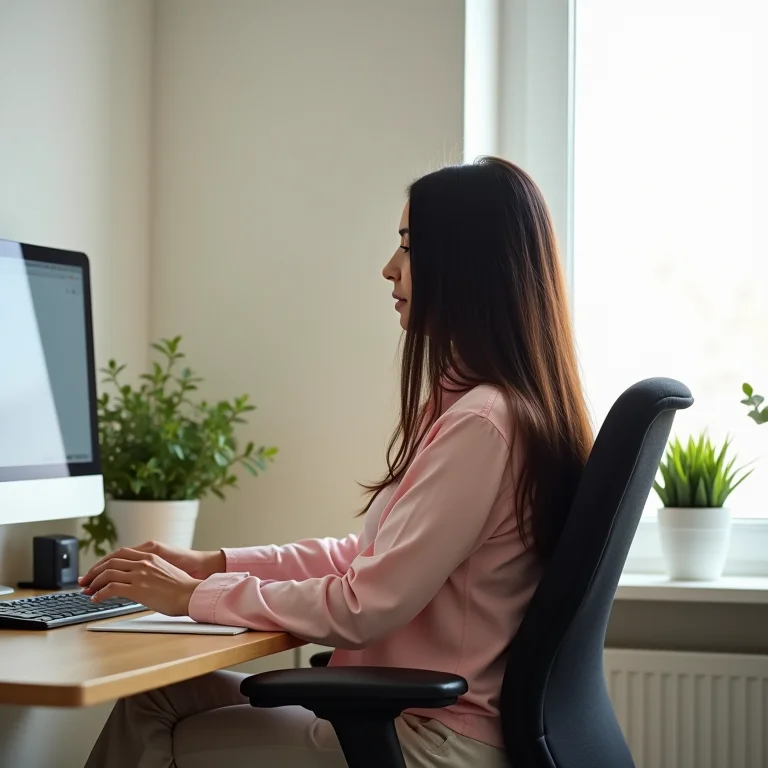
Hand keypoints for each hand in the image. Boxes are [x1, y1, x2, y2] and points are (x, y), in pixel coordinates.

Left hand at [80, 548, 201, 614]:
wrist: (191, 594)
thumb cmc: (182, 587)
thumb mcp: (164, 571)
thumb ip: (150, 571)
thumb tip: (138, 580)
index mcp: (150, 556)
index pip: (120, 553)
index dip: (104, 561)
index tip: (96, 570)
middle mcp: (143, 562)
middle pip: (110, 561)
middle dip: (94, 571)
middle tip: (84, 581)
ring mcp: (139, 574)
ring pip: (108, 573)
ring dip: (94, 583)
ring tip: (87, 591)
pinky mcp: (137, 588)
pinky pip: (111, 588)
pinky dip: (100, 593)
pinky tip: (96, 599)